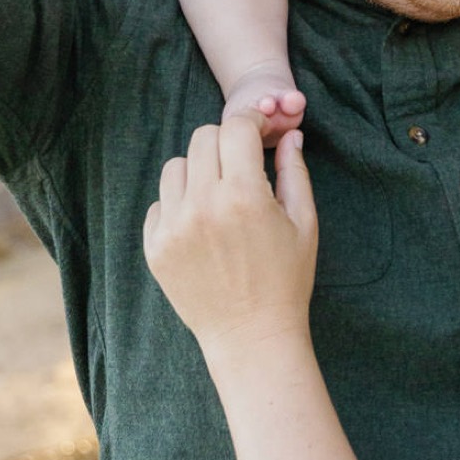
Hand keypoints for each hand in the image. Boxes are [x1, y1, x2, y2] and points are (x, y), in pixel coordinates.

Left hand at [143, 118, 317, 366]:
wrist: (251, 337)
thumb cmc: (286, 280)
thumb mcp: (304, 223)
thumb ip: (294, 172)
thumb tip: (289, 135)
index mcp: (244, 195)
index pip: (236, 127)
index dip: (251, 123)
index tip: (258, 132)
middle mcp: (203, 206)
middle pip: (203, 138)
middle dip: (226, 142)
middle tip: (240, 164)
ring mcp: (173, 227)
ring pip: (176, 166)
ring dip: (198, 170)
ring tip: (218, 195)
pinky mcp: (155, 248)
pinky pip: (159, 203)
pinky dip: (179, 204)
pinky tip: (201, 224)